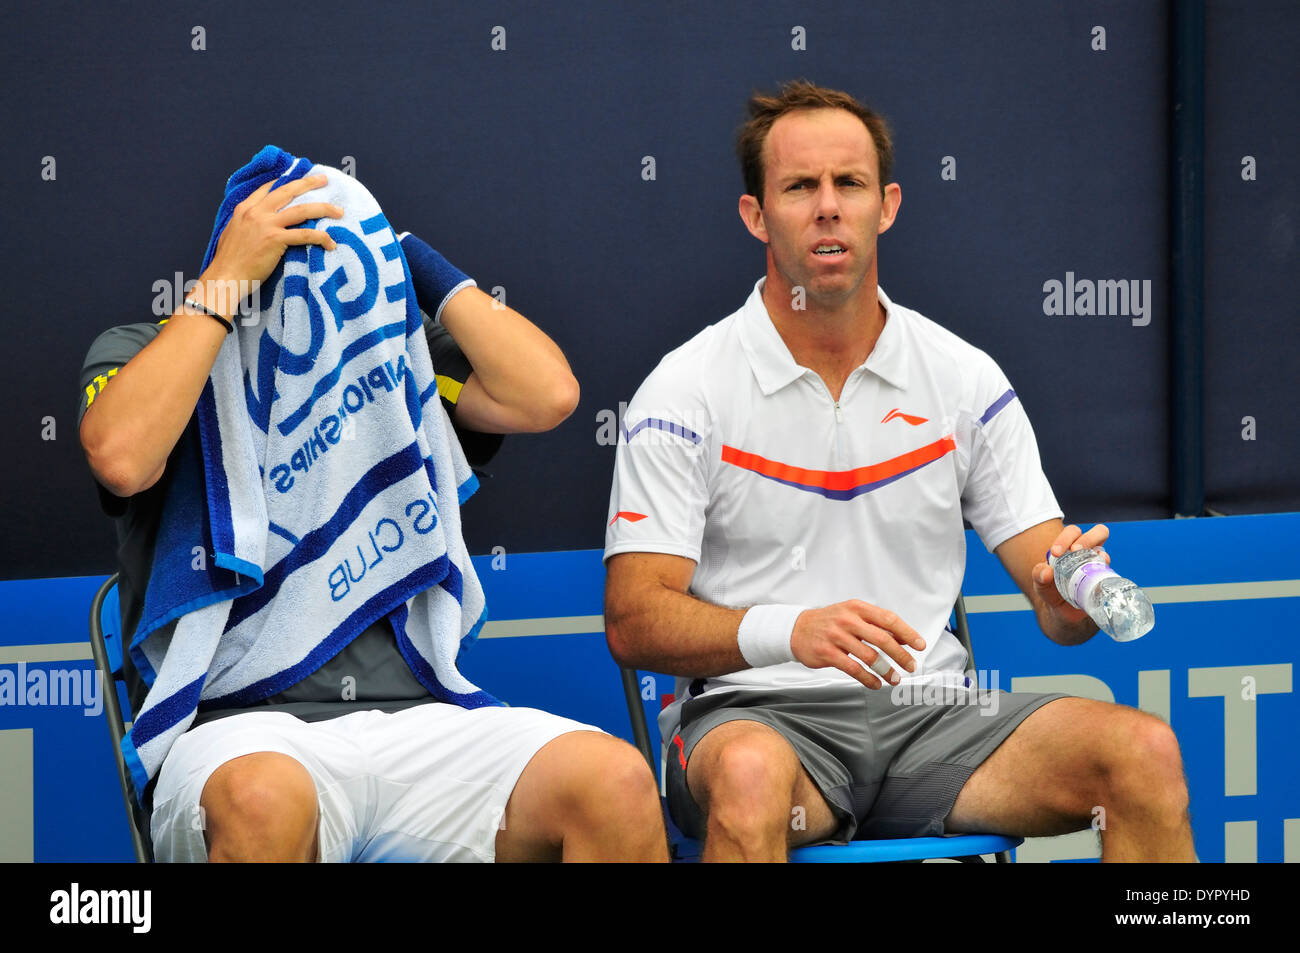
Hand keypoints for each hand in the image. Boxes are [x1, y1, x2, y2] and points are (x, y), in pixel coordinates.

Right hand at [204, 173, 342, 290]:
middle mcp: (256, 212)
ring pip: (301, 210)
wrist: (224, 277)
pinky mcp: (275, 240)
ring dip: (323, 208)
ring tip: (339, 211)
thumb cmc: (229, 262)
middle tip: (323, 179)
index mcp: (244, 209)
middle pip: (287, 191)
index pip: (268, 188)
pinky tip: (330, 243)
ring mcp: (266, 224)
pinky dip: (321, 237)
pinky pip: (305, 235)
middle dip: (308, 183)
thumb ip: (246, 224)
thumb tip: (257, 226)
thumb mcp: (232, 233)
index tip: (298, 177)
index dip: (284, 181)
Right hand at [790, 600, 925, 689]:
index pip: (889, 619)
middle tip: (911, 666)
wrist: (796, 629)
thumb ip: (876, 625)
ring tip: (895, 678)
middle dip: (901, 655)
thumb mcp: (852, 615)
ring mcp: (837, 636)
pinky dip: (868, 679)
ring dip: (886, 670)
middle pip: (882, 639)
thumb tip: (903, 639)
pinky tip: (875, 683)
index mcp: (857, 608)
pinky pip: (854, 669)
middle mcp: (848, 620)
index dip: (907, 633)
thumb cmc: (829, 622)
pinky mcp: (828, 653)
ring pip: (869, 656)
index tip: (919, 645)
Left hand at [1031, 523, 1110, 631]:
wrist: (1066, 614)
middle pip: (1095, 531)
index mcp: (1067, 549)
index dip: (1065, 538)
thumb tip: (1046, 570)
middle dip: (1085, 538)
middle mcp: (1086, 550)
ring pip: (1104, 542)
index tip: (1056, 553)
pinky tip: (1100, 569)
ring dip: (1097, 545)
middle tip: (1074, 550)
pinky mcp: (1106, 575)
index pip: (1072, 533)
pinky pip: (1110, 564)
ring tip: (1088, 557)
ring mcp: (1097, 561)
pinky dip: (1106, 563)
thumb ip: (1039, 577)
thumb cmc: (1052, 593)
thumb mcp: (1041, 586)